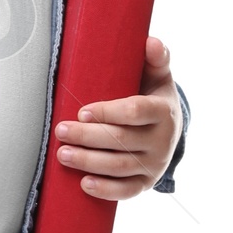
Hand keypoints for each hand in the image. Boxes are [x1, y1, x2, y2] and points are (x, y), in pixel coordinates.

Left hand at [54, 36, 182, 199]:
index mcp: (164, 112)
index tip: (82, 111)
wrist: (171, 132)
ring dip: (88, 161)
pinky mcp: (145, 183)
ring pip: (119, 166)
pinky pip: (126, 191)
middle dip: (88, 136)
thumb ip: (156, 59)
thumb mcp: (158, 78)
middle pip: (121, 140)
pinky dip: (105, 189)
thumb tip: (150, 41)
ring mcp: (154, 164)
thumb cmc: (154, 99)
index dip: (108, 112)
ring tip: (62, 154)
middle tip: (61, 130)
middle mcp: (162, 141)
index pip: (135, 112)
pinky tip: (83, 184)